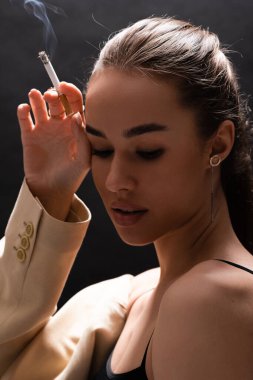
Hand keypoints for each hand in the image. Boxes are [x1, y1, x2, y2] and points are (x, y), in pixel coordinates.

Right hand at [17, 82, 90, 218]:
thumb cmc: (73, 175)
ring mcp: (44, 129)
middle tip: (51, 96)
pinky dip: (23, 110)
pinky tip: (24, 109)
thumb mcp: (84, 159)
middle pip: (57, 100)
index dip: (70, 91)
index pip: (75, 103)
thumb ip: (83, 139)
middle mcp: (60, 124)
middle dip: (54, 93)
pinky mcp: (29, 135)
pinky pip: (25, 118)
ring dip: (37, 97)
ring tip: (35, 96)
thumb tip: (77, 116)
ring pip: (40, 105)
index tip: (64, 87)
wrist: (52, 189)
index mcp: (76, 127)